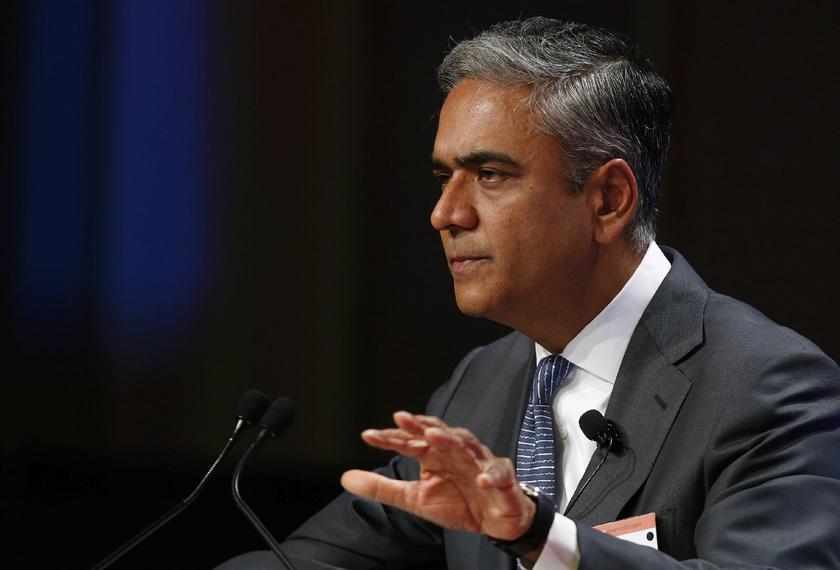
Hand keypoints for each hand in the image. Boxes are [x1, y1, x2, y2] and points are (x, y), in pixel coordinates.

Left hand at [340, 411, 534, 540]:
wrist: (495, 521)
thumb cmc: (457, 503)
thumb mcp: (414, 499)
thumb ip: (382, 488)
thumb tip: (345, 478)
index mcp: (434, 455)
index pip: (410, 441)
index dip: (391, 437)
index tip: (368, 435)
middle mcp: (455, 452)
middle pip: (439, 433)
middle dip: (422, 425)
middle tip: (403, 419)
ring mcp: (479, 462)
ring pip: (467, 444)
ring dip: (452, 439)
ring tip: (435, 437)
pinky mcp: (501, 478)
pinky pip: (498, 473)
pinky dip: (490, 474)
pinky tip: (481, 478)